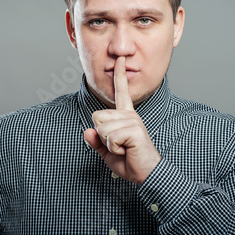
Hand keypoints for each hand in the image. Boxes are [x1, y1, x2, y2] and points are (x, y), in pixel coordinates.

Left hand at [84, 56, 160, 184]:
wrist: (147, 174)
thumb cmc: (130, 161)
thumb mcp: (107, 151)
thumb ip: (96, 141)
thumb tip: (87, 131)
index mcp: (125, 116)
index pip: (121, 92)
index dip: (119, 75)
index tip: (120, 59)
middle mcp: (130, 115)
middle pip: (97, 117)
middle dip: (102, 135)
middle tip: (119, 145)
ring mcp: (133, 121)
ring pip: (102, 128)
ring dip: (108, 144)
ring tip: (124, 148)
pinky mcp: (134, 130)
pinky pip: (109, 137)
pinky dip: (114, 149)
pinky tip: (127, 150)